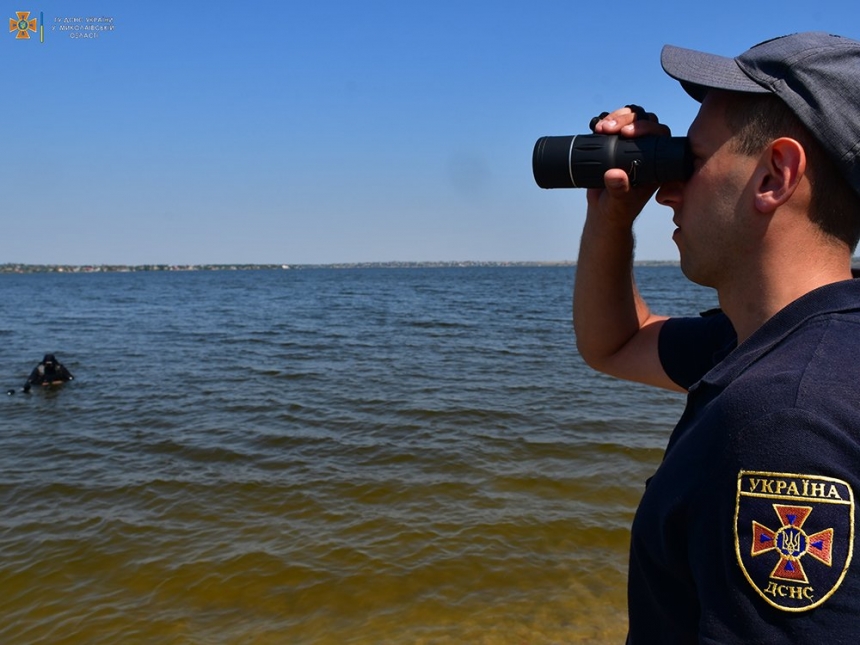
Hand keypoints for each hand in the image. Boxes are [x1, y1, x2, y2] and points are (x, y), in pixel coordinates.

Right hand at [586, 105, 671, 225]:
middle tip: (608, 128)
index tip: (626, 133)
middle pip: (646, 121)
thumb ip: (618, 190)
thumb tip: (615, 174)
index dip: (646, 128)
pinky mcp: (617, 145)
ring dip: (616, 118)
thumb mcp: (618, 203)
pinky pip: (616, 125)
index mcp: (656, 164)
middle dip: (627, 119)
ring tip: (600, 128)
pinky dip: (606, 121)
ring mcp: (632, 147)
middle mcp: (646, 152)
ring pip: (631, 119)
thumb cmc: (616, 210)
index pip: (660, 135)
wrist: (604, 211)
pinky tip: (596, 128)